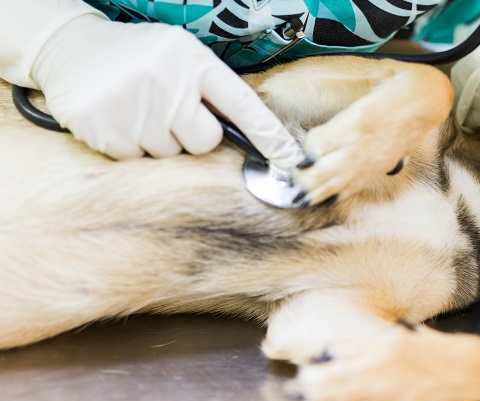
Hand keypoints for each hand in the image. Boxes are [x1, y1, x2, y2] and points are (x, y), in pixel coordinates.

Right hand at [31, 13, 300, 166]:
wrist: (70, 46)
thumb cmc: (140, 56)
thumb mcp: (180, 56)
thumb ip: (210, 90)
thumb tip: (250, 140)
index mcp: (193, 61)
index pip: (242, 105)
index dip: (270, 135)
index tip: (293, 160)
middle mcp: (167, 82)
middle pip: (204, 142)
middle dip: (192, 136)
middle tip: (169, 111)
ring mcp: (133, 106)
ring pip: (169, 154)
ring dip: (158, 140)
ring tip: (138, 109)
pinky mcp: (103, 127)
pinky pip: (135, 160)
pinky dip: (130, 146)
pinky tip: (119, 119)